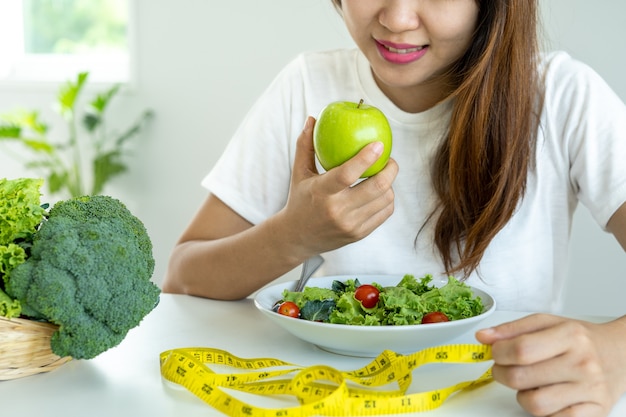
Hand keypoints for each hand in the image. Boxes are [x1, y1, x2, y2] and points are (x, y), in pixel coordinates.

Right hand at [278, 116, 397, 256]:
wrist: (296, 238)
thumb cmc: (300, 199)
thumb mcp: (299, 173)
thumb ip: (306, 145)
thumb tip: (312, 118)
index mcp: (321, 193)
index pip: (347, 174)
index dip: (367, 158)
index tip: (379, 144)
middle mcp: (337, 211)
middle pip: (376, 187)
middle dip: (390, 169)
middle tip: (389, 159)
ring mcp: (350, 225)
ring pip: (385, 199)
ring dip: (389, 184)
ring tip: (383, 174)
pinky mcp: (359, 234)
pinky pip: (384, 213)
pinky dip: (387, 199)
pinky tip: (381, 191)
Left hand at [476, 314, 625, 416]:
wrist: (619, 353)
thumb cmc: (580, 339)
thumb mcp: (547, 323)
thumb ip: (512, 329)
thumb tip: (483, 337)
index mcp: (570, 336)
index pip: (521, 349)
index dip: (498, 353)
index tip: (495, 352)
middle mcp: (582, 363)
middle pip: (521, 377)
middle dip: (501, 373)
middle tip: (504, 368)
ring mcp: (590, 390)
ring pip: (534, 404)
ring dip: (521, 394)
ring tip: (528, 382)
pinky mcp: (595, 412)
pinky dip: (543, 410)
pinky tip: (546, 394)